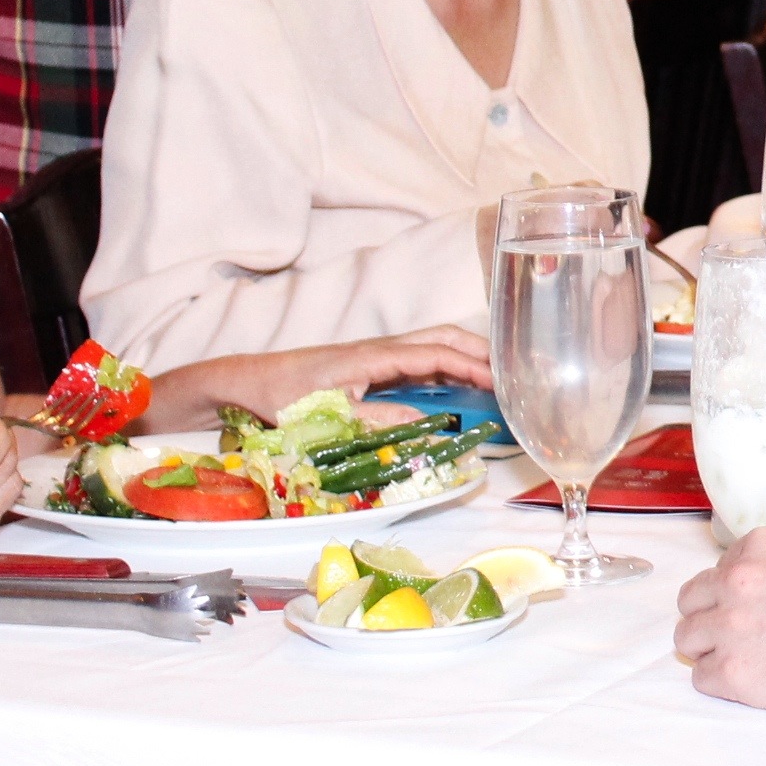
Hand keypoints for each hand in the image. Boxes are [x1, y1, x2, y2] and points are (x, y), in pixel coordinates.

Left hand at [180, 327, 495, 430]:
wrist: (249, 381)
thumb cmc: (283, 397)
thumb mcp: (331, 417)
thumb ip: (378, 421)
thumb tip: (426, 427)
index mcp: (375, 355)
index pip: (437, 353)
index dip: (473, 365)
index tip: (503, 381)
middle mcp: (382, 349)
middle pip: (444, 339)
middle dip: (483, 352)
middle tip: (515, 376)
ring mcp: (378, 356)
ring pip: (435, 347)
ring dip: (468, 358)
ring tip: (499, 381)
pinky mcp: (372, 366)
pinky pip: (420, 362)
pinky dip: (448, 369)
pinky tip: (462, 388)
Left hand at [674, 524, 765, 719]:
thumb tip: (763, 596)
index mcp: (758, 546)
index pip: (717, 571)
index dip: (733, 593)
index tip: (754, 608)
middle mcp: (736, 580)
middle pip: (692, 602)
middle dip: (710, 618)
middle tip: (739, 635)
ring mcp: (730, 627)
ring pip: (687, 639)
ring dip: (711, 650)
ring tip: (746, 659)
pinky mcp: (733, 673)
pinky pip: (702, 678)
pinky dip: (722, 682)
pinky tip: (754, 681)